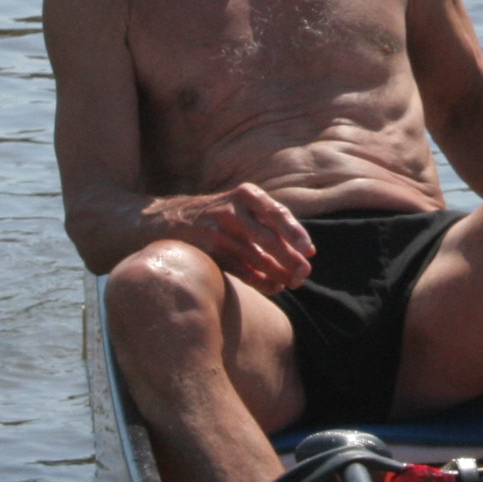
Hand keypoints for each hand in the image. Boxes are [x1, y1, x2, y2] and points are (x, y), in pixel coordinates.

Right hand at [194, 183, 315, 293]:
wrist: (172, 220)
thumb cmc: (223, 214)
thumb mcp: (247, 208)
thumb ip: (277, 225)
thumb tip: (310, 251)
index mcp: (247, 194)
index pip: (276, 212)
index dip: (294, 232)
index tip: (308, 250)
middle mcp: (231, 210)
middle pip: (266, 237)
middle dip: (289, 258)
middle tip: (305, 273)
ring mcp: (217, 231)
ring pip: (255, 258)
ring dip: (278, 273)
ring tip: (293, 282)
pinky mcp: (208, 252)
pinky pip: (240, 270)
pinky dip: (260, 281)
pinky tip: (275, 286)